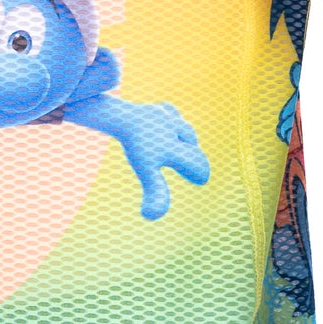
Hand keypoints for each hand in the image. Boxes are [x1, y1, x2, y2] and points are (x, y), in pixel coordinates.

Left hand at [123, 101, 208, 219]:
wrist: (121, 113)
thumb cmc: (135, 145)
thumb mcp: (145, 171)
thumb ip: (155, 193)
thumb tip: (151, 216)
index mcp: (178, 148)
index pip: (196, 163)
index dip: (199, 173)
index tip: (201, 180)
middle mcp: (175, 131)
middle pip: (190, 144)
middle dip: (194, 157)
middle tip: (197, 169)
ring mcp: (166, 117)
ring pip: (182, 128)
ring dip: (186, 138)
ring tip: (184, 146)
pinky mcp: (155, 108)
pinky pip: (169, 114)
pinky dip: (171, 121)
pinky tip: (168, 124)